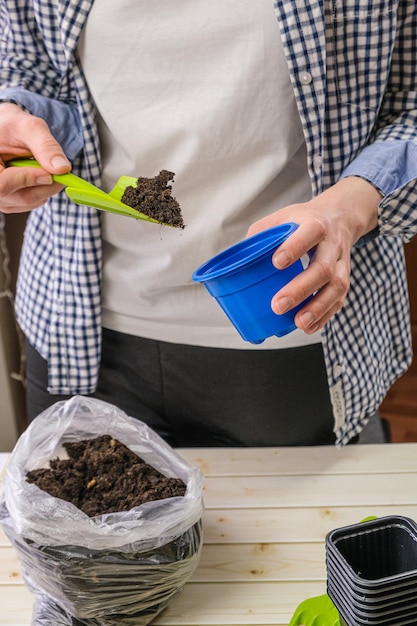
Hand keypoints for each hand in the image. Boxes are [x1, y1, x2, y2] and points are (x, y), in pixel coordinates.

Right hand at [0, 103, 70, 212]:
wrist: (8, 133)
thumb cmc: (14, 127)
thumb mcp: (29, 128)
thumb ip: (46, 147)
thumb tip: (63, 169)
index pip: (2, 186)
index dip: (27, 180)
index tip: (49, 173)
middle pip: (20, 197)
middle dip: (45, 185)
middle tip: (59, 171)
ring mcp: (0, 197)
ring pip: (28, 202)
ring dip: (46, 187)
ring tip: (44, 166)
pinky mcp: (9, 201)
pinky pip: (31, 203)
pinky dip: (43, 190)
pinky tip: (41, 175)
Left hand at [247, 176, 381, 332]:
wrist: (339, 217)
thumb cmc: (303, 221)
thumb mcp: (281, 218)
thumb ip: (259, 236)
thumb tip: (235, 263)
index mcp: (315, 225)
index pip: (309, 234)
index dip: (294, 248)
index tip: (276, 262)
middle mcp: (331, 245)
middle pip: (322, 268)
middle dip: (300, 289)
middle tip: (277, 305)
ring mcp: (341, 264)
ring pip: (335, 287)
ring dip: (317, 307)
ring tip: (299, 323)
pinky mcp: (345, 279)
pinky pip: (338, 300)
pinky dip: (324, 316)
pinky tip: (309, 326)